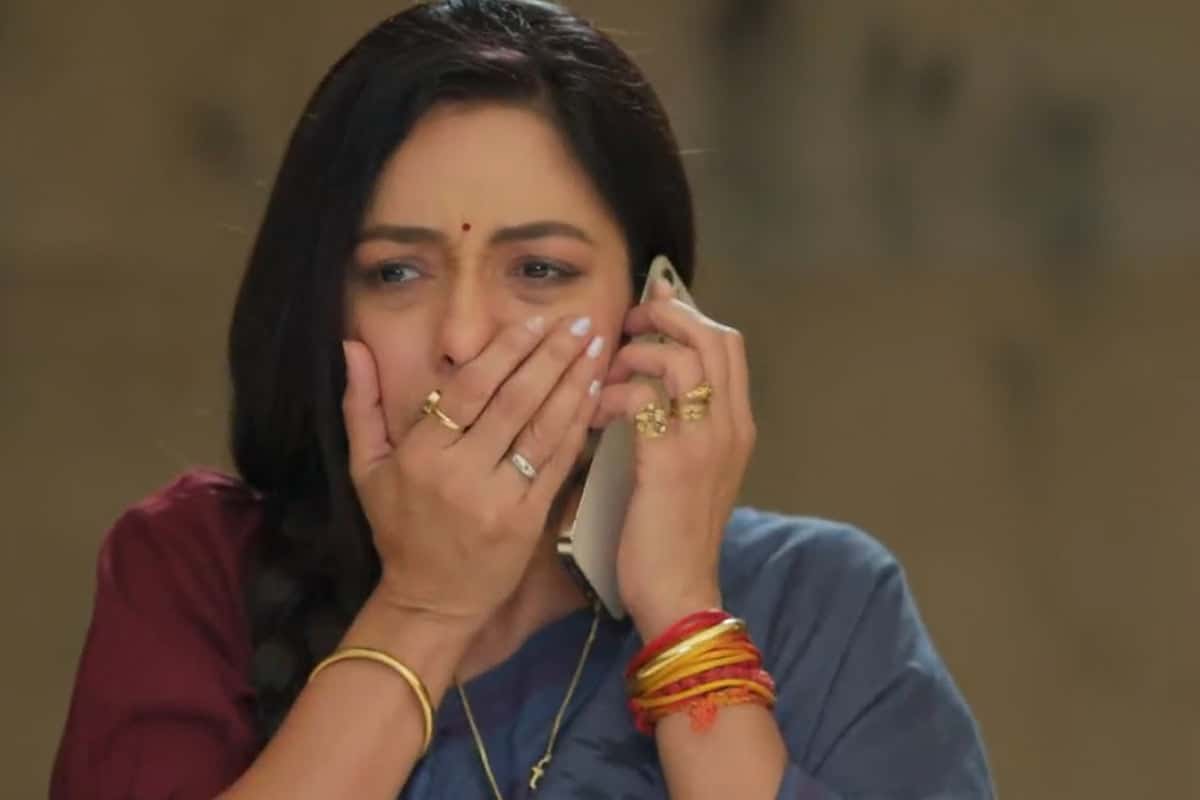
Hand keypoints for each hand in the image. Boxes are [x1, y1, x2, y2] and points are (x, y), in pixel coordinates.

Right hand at [342, 315, 606, 630]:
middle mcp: (461, 472)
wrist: (430, 601)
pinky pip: (558, 464)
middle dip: (551, 356)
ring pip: (542, 428)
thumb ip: (361, 405)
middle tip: (579, 321)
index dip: (506, 350)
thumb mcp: (367, 469)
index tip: (536, 321)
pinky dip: (577, 427)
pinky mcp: (529, 521)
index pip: (470, 389)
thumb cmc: (400, 529)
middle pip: (514, 401)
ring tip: (597, 347)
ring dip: (573, 383)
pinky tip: (594, 395)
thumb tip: (352, 346)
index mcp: (422, 454)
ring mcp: (499, 498)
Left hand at [592, 280, 755, 638]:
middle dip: (665, 318)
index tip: (652, 306)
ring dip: (636, 354)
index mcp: (738, 426)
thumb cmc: (674, 535)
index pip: (727, 344)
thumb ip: (685, 426)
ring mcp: (704, 442)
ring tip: (608, 374)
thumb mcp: (694, 472)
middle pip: (711, 338)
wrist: (679, 591)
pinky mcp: (668, 461)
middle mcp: (729, 426)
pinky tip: (595, 411)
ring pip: (679, 359)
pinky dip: (613, 393)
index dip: (688, 315)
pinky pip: (642, 398)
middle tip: (627, 326)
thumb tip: (651, 383)